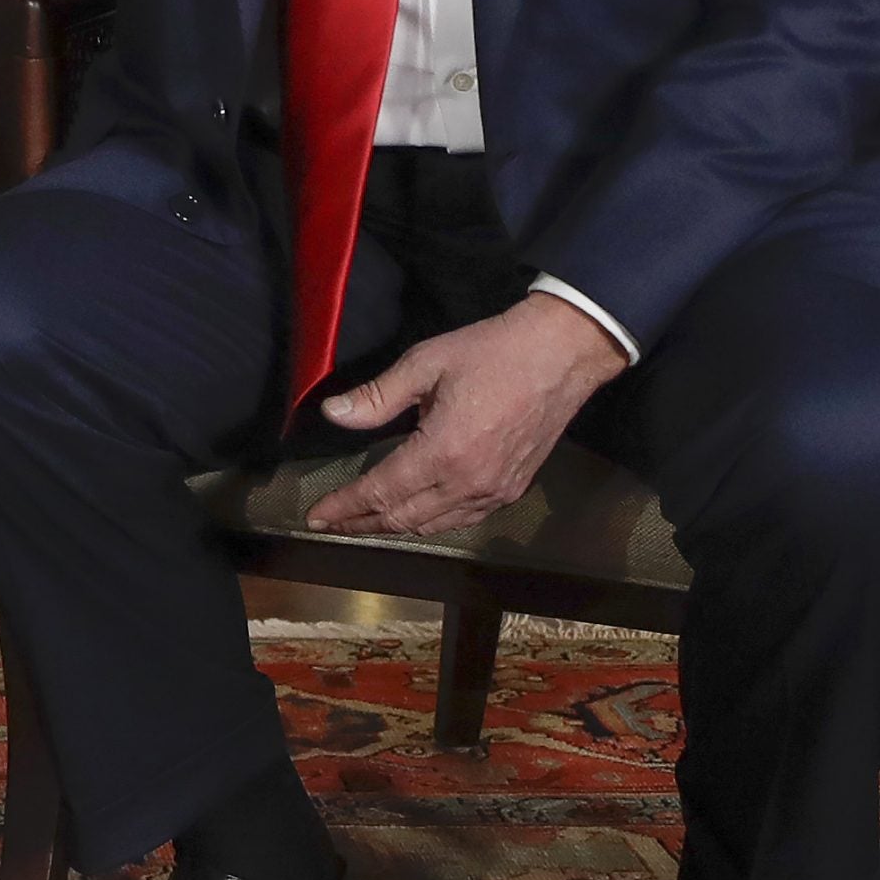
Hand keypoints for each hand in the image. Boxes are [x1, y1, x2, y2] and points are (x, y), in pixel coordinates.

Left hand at [301, 292, 629, 537]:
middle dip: (362, 523)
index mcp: (442, 452)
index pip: (380, 491)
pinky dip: (432, 522)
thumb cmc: (492, 352)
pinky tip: (416, 513)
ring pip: (433, 525)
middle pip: (403, 517)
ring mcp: (495, 490)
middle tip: (331, 523)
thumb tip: (332, 415)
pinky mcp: (513, 488)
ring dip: (395, 526)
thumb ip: (376, 397)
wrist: (563, 354)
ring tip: (364, 522)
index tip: (317, 517)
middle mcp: (469, 482)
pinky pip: (463, 519)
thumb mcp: (425, 364)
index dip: (344, 506)